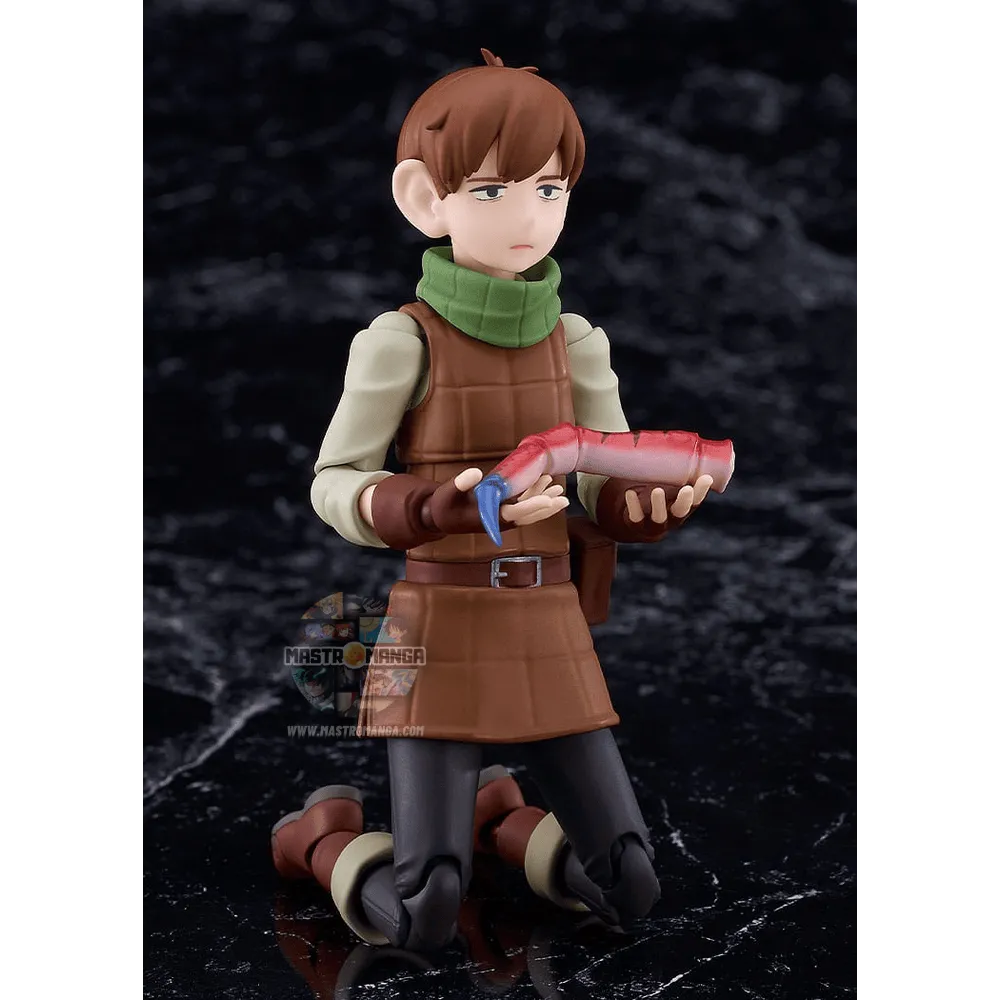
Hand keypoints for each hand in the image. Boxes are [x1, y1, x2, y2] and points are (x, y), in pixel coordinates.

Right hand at [429, 468, 568, 533]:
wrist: (439, 517)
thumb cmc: (443, 505)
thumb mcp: (447, 493)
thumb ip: (461, 483)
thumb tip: (476, 472)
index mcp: (487, 518)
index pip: (513, 514)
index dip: (531, 507)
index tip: (548, 500)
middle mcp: (498, 521)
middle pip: (528, 516)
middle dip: (546, 507)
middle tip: (564, 498)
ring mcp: (501, 517)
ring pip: (528, 511)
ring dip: (544, 500)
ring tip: (559, 487)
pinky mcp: (501, 510)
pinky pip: (522, 504)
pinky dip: (533, 494)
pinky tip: (544, 482)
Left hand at [623, 474, 713, 526]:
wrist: (633, 515)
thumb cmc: (654, 491)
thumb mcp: (666, 481)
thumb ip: (673, 466)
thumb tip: (680, 437)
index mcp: (682, 505)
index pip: (696, 500)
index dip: (702, 491)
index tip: (706, 478)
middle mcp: (671, 516)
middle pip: (681, 511)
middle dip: (685, 501)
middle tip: (687, 489)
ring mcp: (653, 523)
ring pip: (659, 517)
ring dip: (659, 504)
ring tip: (657, 490)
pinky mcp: (636, 524)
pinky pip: (635, 517)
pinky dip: (633, 505)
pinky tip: (630, 493)